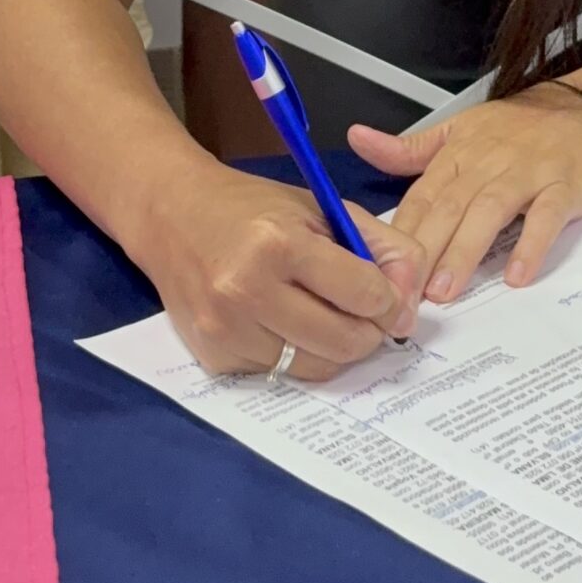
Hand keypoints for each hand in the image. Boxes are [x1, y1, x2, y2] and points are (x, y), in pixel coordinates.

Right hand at [133, 158, 426, 380]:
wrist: (171, 215)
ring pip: (316, 367)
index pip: (365, 294)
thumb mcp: (323, 208)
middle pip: (345, 342)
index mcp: (279, 244)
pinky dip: (293, 353)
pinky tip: (279, 321)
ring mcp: (227, 329)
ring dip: (332, 346)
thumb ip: (383, 247)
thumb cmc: (253, 208)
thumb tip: (410, 304)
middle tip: (362, 312)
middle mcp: (248, 291)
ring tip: (320, 313)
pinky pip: (280, 373)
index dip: (387, 298)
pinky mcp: (214, 356)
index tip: (384, 293)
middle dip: (368, 330)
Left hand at [348, 76, 581, 301]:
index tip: (379, 273)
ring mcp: (528, 172)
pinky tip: (517, 275)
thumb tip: (358, 140)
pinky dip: (532, 244)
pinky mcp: (565, 184)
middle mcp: (489, 162)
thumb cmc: (525, 127)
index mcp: (460, 153)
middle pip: (449, 208)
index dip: (399, 236)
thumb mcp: (463, 129)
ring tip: (445, 290)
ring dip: (465, 251)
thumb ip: (411, 148)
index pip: (422, 197)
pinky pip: (547, 216)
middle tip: (403, 295)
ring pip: (490, 211)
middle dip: (423, 253)